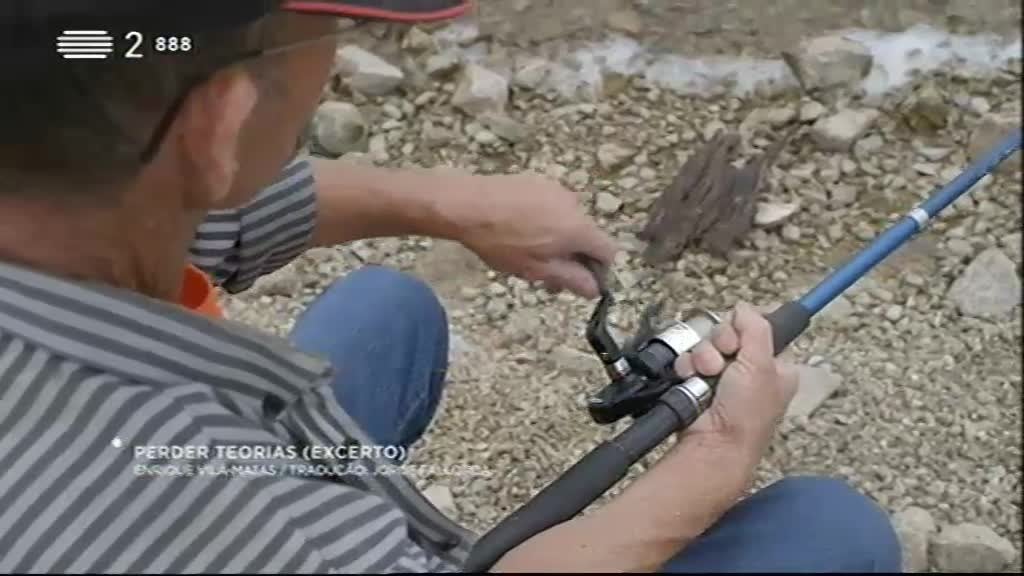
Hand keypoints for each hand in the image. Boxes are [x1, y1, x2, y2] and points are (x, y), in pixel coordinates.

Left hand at [448, 171, 618, 298]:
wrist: (466, 204)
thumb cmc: (501, 241)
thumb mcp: (537, 269)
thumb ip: (571, 279)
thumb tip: (595, 288)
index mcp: (579, 228)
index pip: (608, 251)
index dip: (597, 270)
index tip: (577, 280)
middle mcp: (574, 204)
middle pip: (587, 235)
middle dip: (572, 256)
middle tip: (546, 272)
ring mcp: (555, 189)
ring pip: (568, 221)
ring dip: (557, 238)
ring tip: (527, 250)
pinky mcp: (537, 181)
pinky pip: (551, 206)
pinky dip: (544, 220)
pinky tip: (517, 229)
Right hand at [672, 302, 798, 458]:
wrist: (715, 445)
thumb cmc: (746, 416)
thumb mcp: (762, 364)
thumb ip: (756, 328)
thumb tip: (744, 308)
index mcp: (775, 366)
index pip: (759, 328)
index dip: (745, 327)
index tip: (739, 333)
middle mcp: (749, 371)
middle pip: (728, 333)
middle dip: (721, 343)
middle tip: (725, 359)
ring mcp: (723, 378)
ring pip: (706, 345)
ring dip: (703, 356)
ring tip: (707, 374)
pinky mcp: (699, 384)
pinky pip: (689, 359)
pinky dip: (688, 366)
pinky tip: (692, 377)